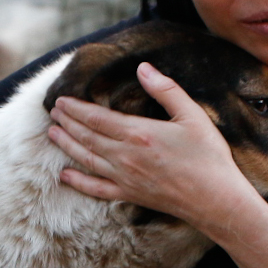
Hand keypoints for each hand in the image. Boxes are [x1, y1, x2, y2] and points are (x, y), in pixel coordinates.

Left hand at [47, 62, 251, 227]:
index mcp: (138, 133)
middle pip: (87, 136)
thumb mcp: (192, 115)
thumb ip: (165, 90)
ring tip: (52, 133)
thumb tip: (143, 68)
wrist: (215, 199)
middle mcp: (125, 156)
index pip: (97, 118)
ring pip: (86, 159)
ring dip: (67, 145)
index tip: (61, 100)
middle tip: (53, 112)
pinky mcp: (129, 195)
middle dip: (67, 123)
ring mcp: (124, 178)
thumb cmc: (208, 156)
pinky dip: (78, 181)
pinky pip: (96, 189)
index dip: (76, 108)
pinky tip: (65, 175)